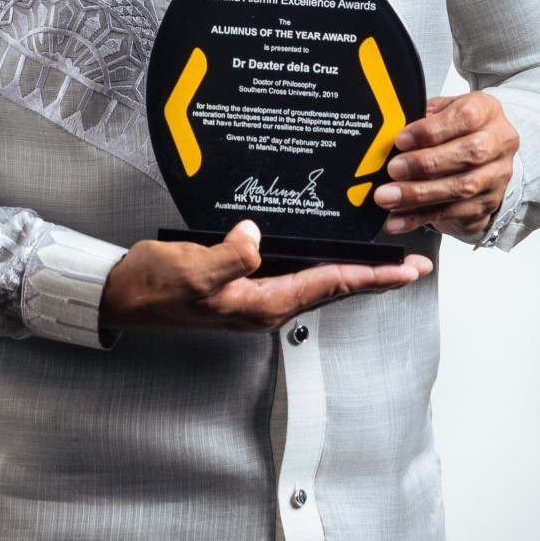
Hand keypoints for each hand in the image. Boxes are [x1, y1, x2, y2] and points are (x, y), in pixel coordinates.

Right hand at [98, 219, 432, 332]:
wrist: (125, 294)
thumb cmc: (156, 286)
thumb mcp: (192, 270)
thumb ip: (228, 256)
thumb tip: (256, 237)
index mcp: (262, 303)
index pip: (331, 284)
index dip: (373, 276)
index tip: (408, 270)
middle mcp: (266, 303)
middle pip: (334, 286)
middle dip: (376, 276)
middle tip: (414, 265)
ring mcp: (256, 295)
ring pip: (319, 280)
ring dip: (354, 270)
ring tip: (384, 258)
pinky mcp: (245, 282)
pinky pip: (296, 272)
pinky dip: (323, 262)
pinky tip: (328, 251)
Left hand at [373, 92, 519, 241]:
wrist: (482, 159)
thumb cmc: (457, 129)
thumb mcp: (441, 113)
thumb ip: (422, 118)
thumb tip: (388, 133)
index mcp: (487, 111)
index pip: (466, 117)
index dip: (432, 130)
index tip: (401, 140)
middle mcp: (499, 142)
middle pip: (469, 153)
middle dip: (425, 164)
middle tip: (394, 170)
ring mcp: (498, 175)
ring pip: (461, 187)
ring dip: (420, 194)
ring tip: (389, 197)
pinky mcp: (488, 203)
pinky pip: (453, 212)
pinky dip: (421, 216)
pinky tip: (398, 218)